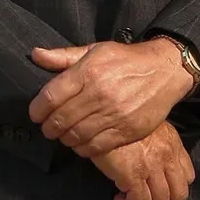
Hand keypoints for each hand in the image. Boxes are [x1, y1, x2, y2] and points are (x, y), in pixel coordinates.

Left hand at [28, 39, 193, 154]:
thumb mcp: (94, 50)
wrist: (164, 71)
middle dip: (49, 127)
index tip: (35, 114)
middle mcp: (99, 93)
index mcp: (88, 71)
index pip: (51, 96)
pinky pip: (97, 146)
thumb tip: (36, 54)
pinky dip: (83, 149)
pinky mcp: (128, 130)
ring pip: (77, 136)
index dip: (37, 109)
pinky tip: (81, 144)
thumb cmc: (126, 59)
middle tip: (47, 129)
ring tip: (63, 136)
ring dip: (64, 139)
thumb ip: (63, 56)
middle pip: (61, 119)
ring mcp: (114, 114)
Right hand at [90, 121, 194, 199]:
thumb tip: (149, 160)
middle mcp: (167, 155)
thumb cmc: (116, 117)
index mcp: (171, 142)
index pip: (188, 176)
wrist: (99, 113)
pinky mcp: (133, 174)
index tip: (159, 189)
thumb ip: (154, 142)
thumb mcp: (144, 124)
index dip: (174, 188)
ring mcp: (152, 166)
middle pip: (179, 195)